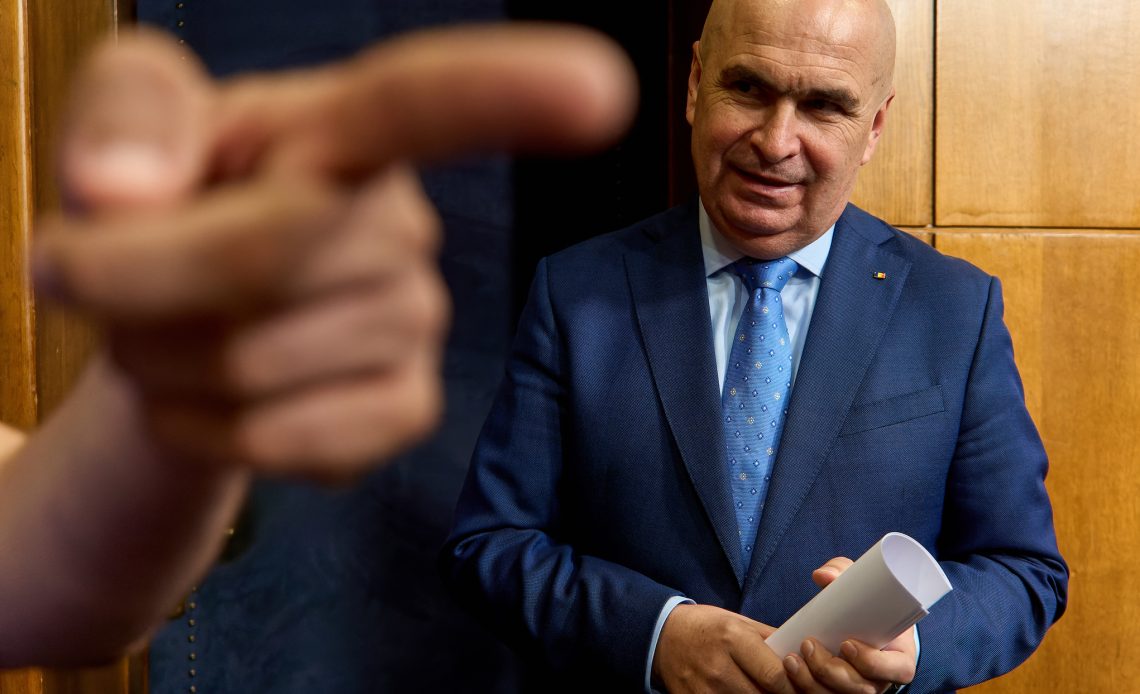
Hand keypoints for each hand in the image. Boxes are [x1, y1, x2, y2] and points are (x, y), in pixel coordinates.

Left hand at [34, 27, 635, 477]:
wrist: (168, 326)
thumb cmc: (161, 213)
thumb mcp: (127, 131)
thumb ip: (125, 121)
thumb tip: (125, 195)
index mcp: (342, 130)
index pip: (423, 105)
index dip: (504, 93)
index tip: (596, 91)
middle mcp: (401, 222)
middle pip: (269, 250)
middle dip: (142, 280)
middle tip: (116, 275)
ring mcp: (416, 321)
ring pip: (255, 362)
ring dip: (164, 361)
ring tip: (175, 333)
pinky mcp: (407, 409)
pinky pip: (290, 441)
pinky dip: (210, 431)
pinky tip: (215, 400)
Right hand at [653, 603, 795, 693]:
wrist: (663, 636)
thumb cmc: (707, 626)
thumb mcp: (739, 621)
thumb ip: (771, 638)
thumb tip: (805, 653)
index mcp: (733, 638)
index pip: (775, 675)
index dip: (793, 685)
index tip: (799, 685)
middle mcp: (719, 667)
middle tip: (783, 691)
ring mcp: (704, 689)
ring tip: (758, 689)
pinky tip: (741, 693)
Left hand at [781, 558, 916, 693]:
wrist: (862, 629)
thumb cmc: (868, 609)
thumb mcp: (863, 589)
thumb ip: (843, 573)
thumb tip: (822, 575)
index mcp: (899, 659)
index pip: (896, 671)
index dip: (873, 663)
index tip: (847, 644)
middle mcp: (881, 681)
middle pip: (861, 689)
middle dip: (831, 671)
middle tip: (808, 645)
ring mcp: (859, 690)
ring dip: (811, 683)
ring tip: (791, 660)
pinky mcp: (837, 693)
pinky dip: (804, 690)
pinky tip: (788, 676)